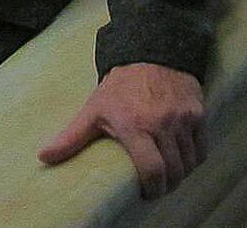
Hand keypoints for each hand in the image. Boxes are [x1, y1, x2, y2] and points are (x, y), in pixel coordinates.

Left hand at [37, 62, 205, 198]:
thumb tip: (43, 156)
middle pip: (173, 171)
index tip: (148, 193)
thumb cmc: (119, 87)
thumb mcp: (93, 110)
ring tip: (169, 173)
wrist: (149, 52)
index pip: (152, 171)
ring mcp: (182, 118)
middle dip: (167, 185)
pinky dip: (195, 158)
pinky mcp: (198, 113)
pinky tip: (183, 157)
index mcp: (134, 125)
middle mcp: (161, 123)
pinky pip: (202, 148)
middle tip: (158, 186)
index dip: (153, 189)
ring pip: (190, 162)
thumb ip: (71, 137)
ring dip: (181, 173)